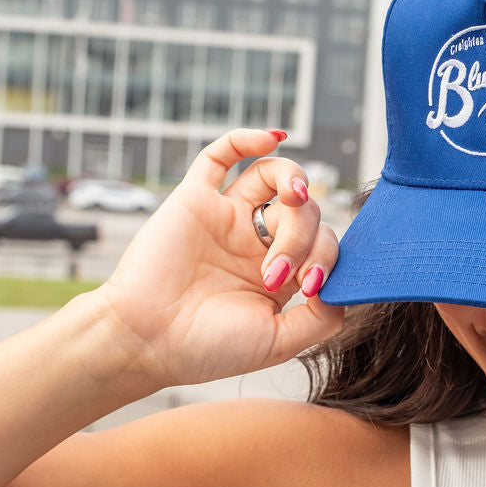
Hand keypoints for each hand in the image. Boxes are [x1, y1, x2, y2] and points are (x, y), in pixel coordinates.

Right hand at [96, 130, 345, 387]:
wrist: (145, 342)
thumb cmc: (205, 348)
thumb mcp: (278, 343)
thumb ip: (320, 320)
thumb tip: (341, 288)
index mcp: (279, 274)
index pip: (323, 244)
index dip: (326, 259)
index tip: (308, 289)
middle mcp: (256, 242)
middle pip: (305, 213)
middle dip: (302, 240)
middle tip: (276, 275)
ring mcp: (227, 217)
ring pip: (275, 177)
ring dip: (295, 181)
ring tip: (295, 198)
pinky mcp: (195, 199)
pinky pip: (221, 156)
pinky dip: (247, 139)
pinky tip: (272, 138)